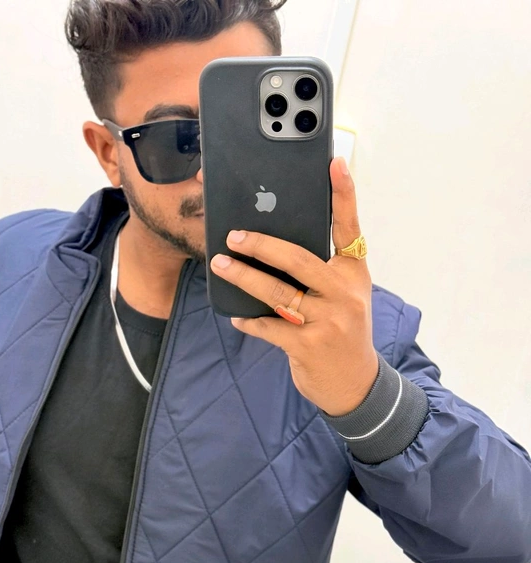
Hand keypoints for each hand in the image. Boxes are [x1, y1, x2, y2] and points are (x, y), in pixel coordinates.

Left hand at [210, 157, 378, 416]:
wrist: (355, 384)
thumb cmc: (343, 332)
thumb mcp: (345, 297)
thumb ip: (322, 272)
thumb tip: (274, 247)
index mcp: (354, 274)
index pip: (349, 228)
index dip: (343, 195)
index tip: (333, 163)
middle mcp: (345, 293)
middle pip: (299, 258)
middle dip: (261, 244)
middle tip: (234, 235)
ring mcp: (328, 321)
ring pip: (278, 292)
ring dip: (244, 277)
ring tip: (221, 265)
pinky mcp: (309, 346)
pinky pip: (270, 327)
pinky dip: (250, 321)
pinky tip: (236, 316)